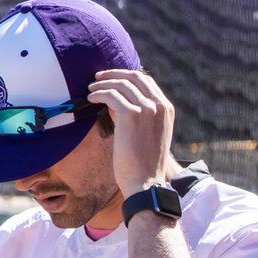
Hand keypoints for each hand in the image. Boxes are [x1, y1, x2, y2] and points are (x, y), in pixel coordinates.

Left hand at [86, 69, 172, 194]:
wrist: (145, 183)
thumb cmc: (144, 164)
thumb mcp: (149, 135)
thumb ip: (141, 116)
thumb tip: (117, 101)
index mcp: (167, 109)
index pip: (146, 82)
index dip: (126, 77)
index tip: (112, 79)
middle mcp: (160, 105)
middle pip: (134, 77)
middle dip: (113, 74)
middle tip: (98, 78)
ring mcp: (147, 109)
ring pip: (121, 85)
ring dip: (103, 84)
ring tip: (91, 90)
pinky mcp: (131, 115)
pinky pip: (111, 95)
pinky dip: (98, 94)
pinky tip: (90, 99)